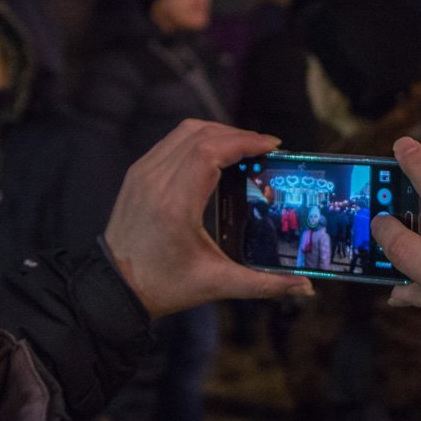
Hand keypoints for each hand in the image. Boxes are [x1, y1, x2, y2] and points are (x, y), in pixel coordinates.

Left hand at [103, 120, 313, 317]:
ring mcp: (142, 173)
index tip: (272, 145)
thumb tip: (306, 287)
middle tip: (264, 149)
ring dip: (218, 133)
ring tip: (244, 148)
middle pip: (201, 134)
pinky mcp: (137, 174)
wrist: (114, 289)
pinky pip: (172, 142)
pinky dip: (199, 140)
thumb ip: (265, 284)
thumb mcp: (217, 285)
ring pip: (185, 132)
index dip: (244, 141)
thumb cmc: (163, 286)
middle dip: (238, 135)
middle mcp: (155, 181)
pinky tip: (217, 156)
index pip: (210, 151)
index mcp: (175, 205)